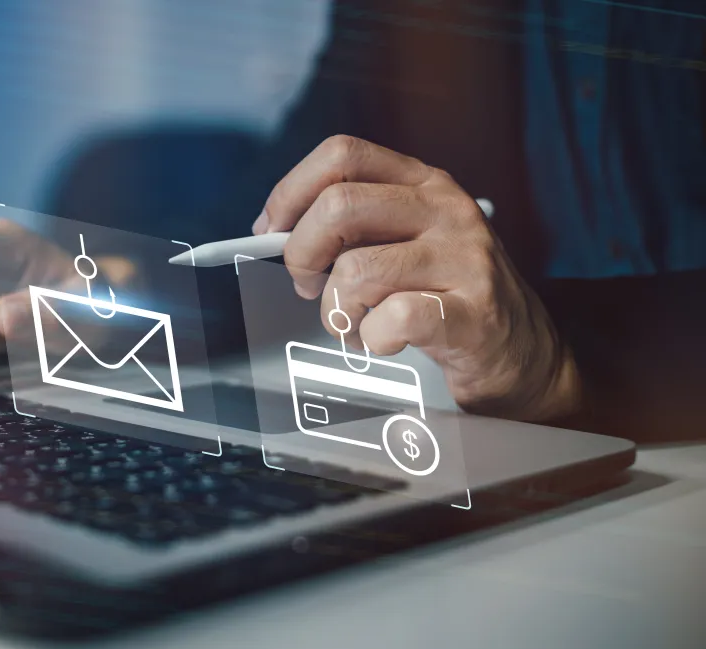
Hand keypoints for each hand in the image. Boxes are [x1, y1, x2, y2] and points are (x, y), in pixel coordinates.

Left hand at [255, 135, 579, 420]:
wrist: (520, 351)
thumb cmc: (447, 295)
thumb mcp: (404, 240)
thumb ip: (351, 227)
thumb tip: (275, 230)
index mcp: (422, 182)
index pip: (342, 154)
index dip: (291, 192)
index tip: (271, 231)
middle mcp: (446, 209)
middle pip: (339, 206)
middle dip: (302, 254)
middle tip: (309, 286)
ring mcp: (465, 258)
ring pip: (356, 271)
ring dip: (336, 309)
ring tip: (354, 323)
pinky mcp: (474, 312)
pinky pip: (393, 319)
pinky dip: (371, 339)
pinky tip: (385, 340)